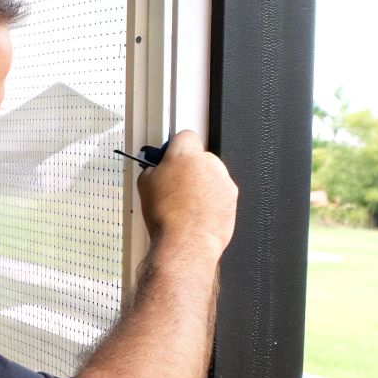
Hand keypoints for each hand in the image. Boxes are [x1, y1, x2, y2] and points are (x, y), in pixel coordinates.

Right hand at [136, 130, 236, 255]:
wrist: (186, 241)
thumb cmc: (166, 217)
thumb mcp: (144, 185)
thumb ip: (152, 169)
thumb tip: (154, 168)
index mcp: (184, 154)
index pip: (185, 136)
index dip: (177, 147)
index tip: (172, 157)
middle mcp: (207, 162)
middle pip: (200, 157)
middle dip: (190, 168)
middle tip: (177, 185)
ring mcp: (222, 179)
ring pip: (212, 174)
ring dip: (202, 184)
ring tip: (187, 204)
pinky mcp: (232, 196)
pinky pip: (221, 191)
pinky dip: (213, 199)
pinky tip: (199, 212)